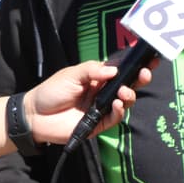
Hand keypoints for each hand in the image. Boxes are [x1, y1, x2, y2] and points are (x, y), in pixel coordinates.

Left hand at [24, 60, 147, 145]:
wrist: (35, 115)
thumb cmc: (51, 91)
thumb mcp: (71, 74)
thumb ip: (92, 70)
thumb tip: (114, 70)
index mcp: (98, 77)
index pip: (120, 69)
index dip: (134, 64)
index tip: (148, 58)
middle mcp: (103, 92)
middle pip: (128, 85)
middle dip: (140, 78)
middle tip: (146, 73)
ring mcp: (102, 108)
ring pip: (125, 102)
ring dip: (129, 95)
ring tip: (125, 92)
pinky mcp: (98, 124)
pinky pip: (114, 118)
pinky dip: (118, 111)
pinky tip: (116, 104)